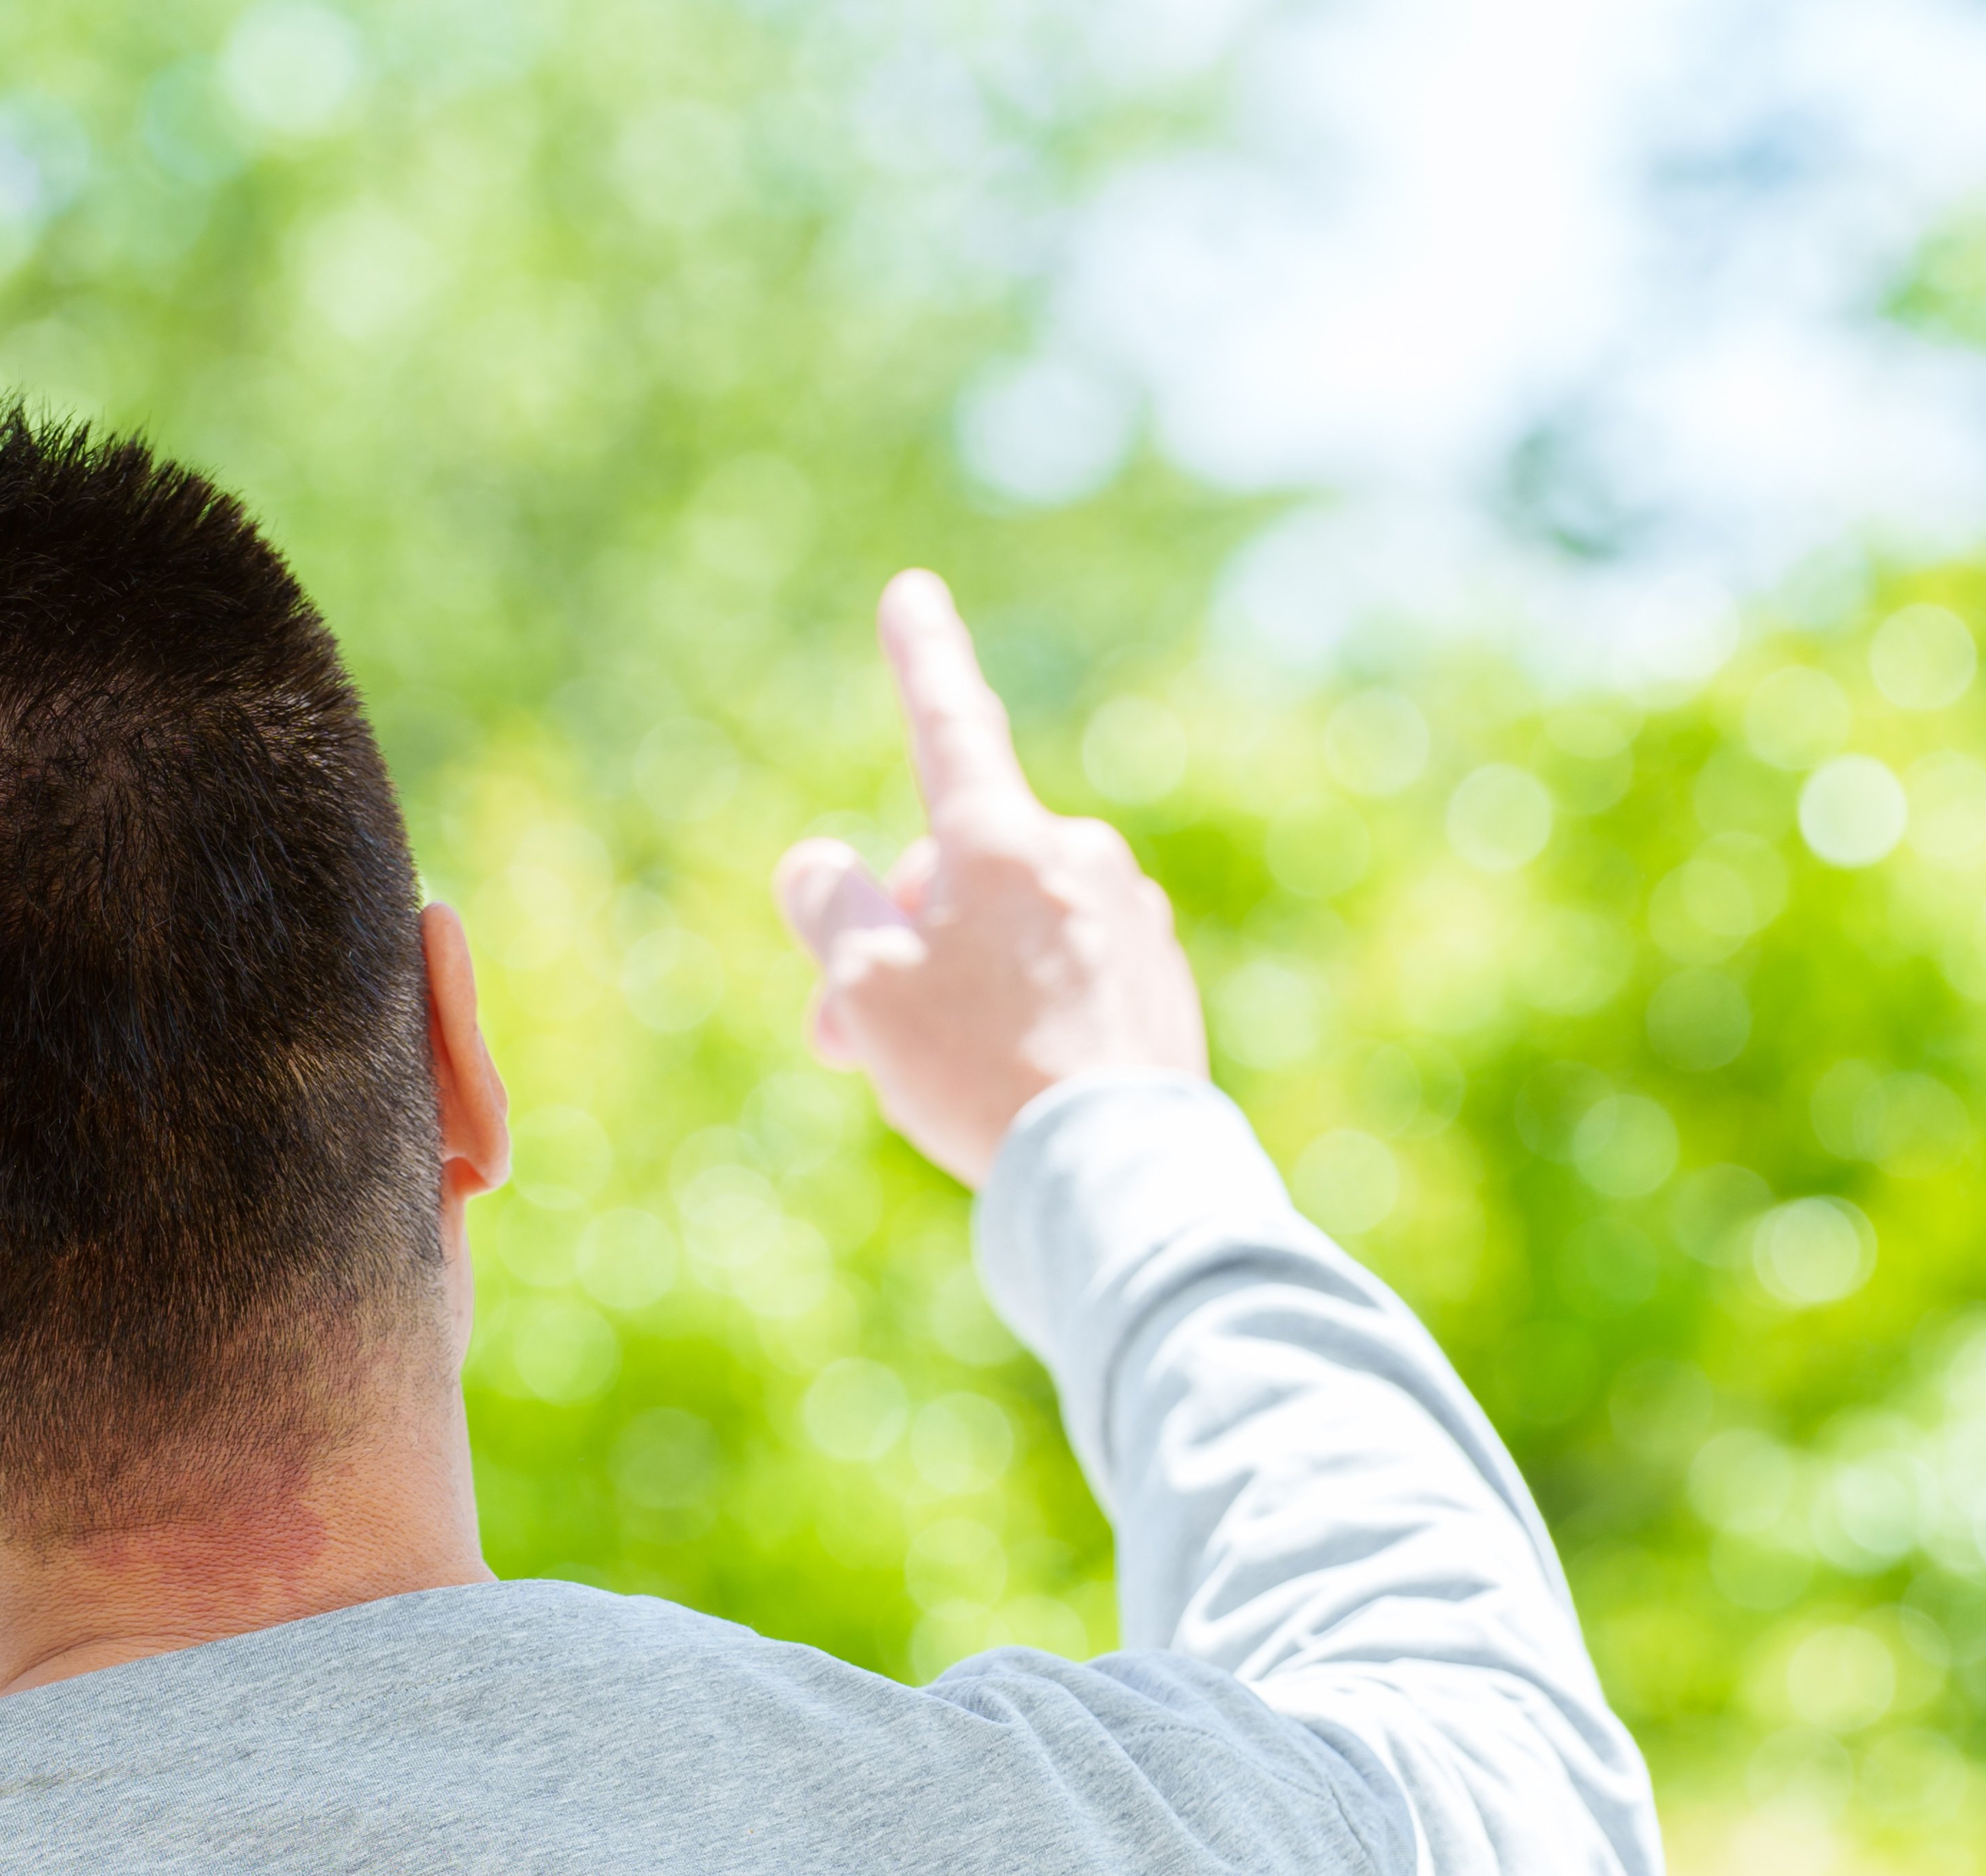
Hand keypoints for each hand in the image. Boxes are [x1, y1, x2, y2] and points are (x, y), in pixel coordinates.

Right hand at [770, 570, 1208, 1186]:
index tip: (910, 593)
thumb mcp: (862, 986)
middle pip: (953, 876)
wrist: (1114, 1171)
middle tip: (846, 1044)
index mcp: (1001, 840)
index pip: (948, 722)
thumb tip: (827, 866)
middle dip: (894, 942)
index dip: (920, 656)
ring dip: (952, 988)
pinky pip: (1062, 981)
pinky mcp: (1158, 986)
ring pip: (1005, 936)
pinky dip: (1018, 1019)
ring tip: (932, 1081)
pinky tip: (1010, 1090)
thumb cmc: (976, 1070)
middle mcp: (1076, 859)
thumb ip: (828, 905)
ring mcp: (1128, 921)